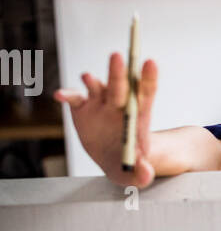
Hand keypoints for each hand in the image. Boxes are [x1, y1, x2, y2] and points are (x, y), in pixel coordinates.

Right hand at [54, 52, 159, 187]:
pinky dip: (68, 94)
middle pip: (121, 86)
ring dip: (92, 81)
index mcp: (138, 117)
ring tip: (88, 77)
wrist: (116, 162)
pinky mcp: (82, 108)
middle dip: (119, 72)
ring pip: (97, 87)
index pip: (145, 93)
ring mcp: (101, 104)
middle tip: (117, 56)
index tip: (150, 62)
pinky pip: (74, 99)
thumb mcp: (137, 174)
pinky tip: (60, 95)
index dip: (148, 77)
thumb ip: (142, 173)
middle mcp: (120, 105)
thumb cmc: (130, 164)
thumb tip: (146, 172)